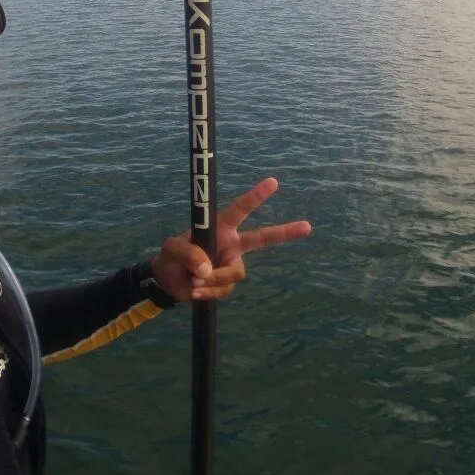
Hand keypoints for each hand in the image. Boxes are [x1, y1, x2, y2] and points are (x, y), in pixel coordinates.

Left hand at [151, 177, 311, 301]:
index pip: (240, 210)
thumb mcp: (171, 249)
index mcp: (219, 227)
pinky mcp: (226, 283)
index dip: (256, 196)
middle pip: (263, 238)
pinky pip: (225, 289)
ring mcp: (230, 264)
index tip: (273, 182)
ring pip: (235, 273)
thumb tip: (209, 270)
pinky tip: (194, 291)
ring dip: (214, 279)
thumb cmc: (170, 257)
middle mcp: (231, 244)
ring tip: (194, 280)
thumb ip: (188, 254)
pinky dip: (209, 292)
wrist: (167, 281)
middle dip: (285, 232)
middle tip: (308, 226)